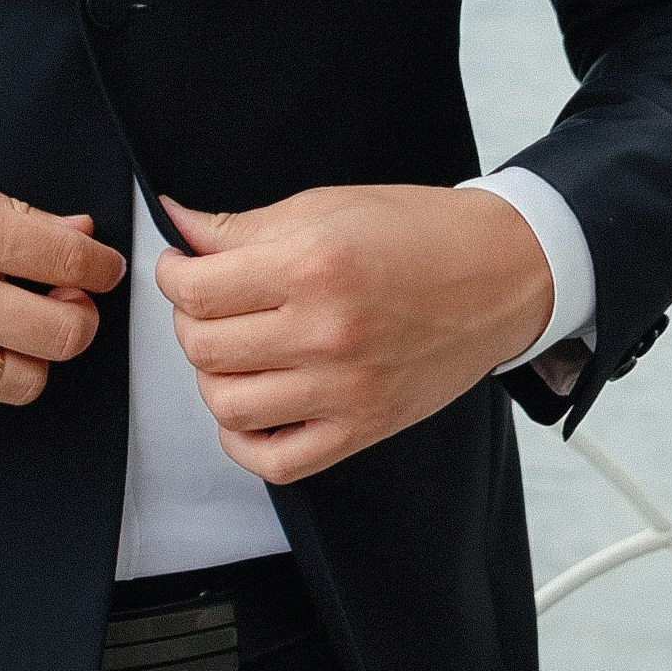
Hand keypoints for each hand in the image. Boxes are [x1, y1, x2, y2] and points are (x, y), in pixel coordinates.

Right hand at [0, 152, 124, 419]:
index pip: (68, 259)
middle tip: (68, 301)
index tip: (102, 268)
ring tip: (16, 330)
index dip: (101, 265)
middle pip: (64, 333)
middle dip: (80, 316)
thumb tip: (75, 233)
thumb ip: (9, 210)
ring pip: (28, 382)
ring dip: (34, 357)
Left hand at [155, 183, 552, 483]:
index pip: (195, 289)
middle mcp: (325, 333)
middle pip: (202, 347)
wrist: (499, 272)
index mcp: (312, 266)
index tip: (182, 268)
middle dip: (189, 321)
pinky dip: (245, 443)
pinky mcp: (365, 429)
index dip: (172, 275)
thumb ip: (241, 227)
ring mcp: (345, 389)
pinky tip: (253, 406)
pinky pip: (278, 462)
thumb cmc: (416, 232)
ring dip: (212, 377)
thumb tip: (178, 226)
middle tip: (208, 303)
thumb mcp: (323, 207)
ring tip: (233, 350)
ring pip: (228, 406)